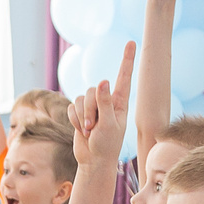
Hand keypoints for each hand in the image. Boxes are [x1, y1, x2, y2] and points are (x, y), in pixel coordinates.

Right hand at [71, 42, 136, 169]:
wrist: (93, 160)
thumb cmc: (107, 145)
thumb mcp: (109, 124)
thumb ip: (105, 103)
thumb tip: (103, 82)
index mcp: (120, 102)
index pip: (124, 77)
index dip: (127, 59)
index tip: (132, 42)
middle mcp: (107, 101)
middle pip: (93, 90)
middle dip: (89, 109)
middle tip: (92, 126)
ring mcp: (93, 106)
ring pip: (81, 97)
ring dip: (82, 116)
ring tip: (88, 130)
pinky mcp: (80, 112)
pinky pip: (72, 106)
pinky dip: (74, 119)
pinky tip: (81, 130)